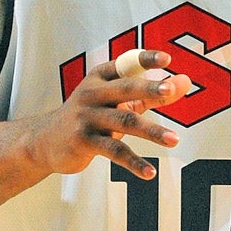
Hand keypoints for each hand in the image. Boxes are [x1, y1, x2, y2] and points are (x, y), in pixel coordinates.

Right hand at [30, 49, 191, 179]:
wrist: (43, 141)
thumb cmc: (91, 116)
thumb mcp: (117, 101)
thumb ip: (150, 93)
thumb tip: (186, 81)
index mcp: (101, 77)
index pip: (125, 63)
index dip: (145, 59)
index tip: (167, 58)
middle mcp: (92, 93)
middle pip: (125, 88)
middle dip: (149, 88)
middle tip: (171, 90)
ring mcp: (86, 117)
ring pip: (124, 121)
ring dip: (152, 131)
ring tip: (175, 139)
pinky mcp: (83, 141)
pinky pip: (113, 151)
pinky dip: (133, 162)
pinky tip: (150, 172)